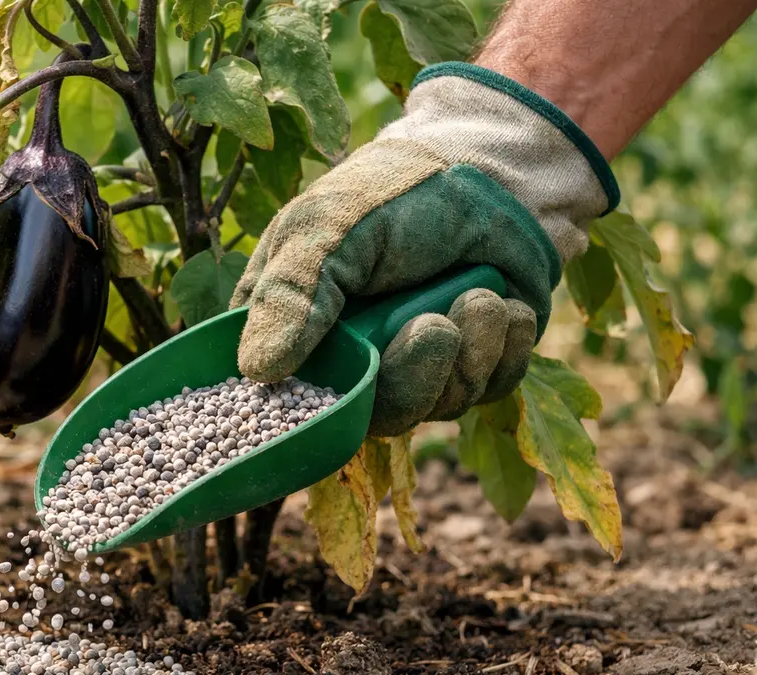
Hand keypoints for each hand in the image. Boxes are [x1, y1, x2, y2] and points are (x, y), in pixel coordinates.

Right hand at [231, 63, 618, 436]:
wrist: (487, 172)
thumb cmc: (390, 195)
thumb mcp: (324, 231)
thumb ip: (290, 297)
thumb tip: (256, 372)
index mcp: (293, 330)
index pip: (284, 401)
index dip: (315, 410)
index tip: (352, 383)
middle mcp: (349, 360)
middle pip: (372, 418)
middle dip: (412, 377)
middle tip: (435, 327)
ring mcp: (411, 368)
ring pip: (435, 408)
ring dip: (467, 354)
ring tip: (478, 296)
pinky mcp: (471, 366)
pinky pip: (487, 391)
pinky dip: (502, 350)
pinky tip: (502, 304)